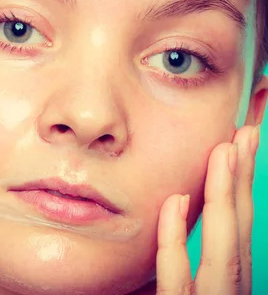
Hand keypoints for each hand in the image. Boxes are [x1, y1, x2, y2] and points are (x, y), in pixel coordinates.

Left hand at [155, 125, 259, 294]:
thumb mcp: (174, 294)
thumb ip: (172, 269)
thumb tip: (167, 218)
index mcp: (226, 285)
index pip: (236, 231)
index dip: (239, 188)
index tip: (237, 147)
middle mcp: (227, 292)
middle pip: (238, 230)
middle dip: (242, 180)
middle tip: (245, 133)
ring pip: (224, 250)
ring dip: (223, 197)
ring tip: (226, 150)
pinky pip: (178, 279)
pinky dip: (175, 239)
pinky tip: (175, 201)